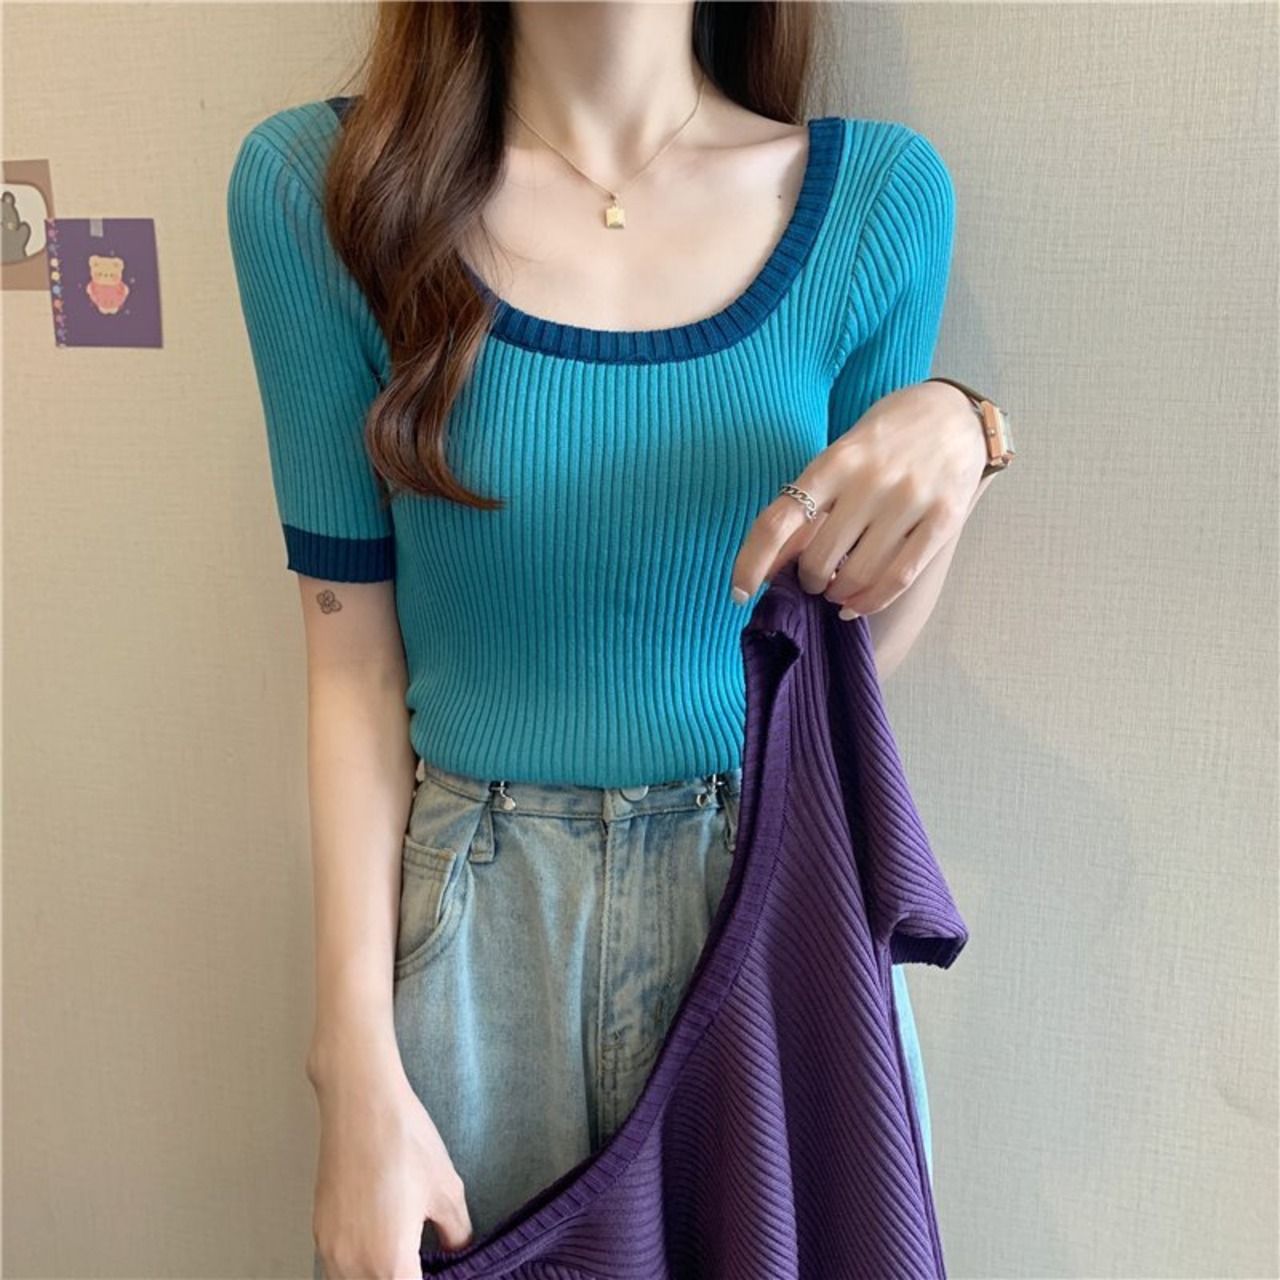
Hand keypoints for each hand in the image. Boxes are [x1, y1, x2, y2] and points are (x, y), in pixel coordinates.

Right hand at [312, 1062, 472, 1278]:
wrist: (360, 1104)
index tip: (441, 1271)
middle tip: (426, 1263)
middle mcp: (353, 1266)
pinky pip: (339, 1270)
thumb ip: (456, 1236)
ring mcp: (330, 1251)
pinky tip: (380, 1245)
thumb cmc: (406, 1143)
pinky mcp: (320, 1233)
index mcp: (390, 1264)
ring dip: (380, 1278)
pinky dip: (359, 1269)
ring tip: (406, 1257)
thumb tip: (458, 1254)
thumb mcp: (447, 1190)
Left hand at [730, 380, 987, 617]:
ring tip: (836, 590)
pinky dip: (870, 602)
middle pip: (817, 558)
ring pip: (856, 575)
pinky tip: (856, 605)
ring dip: (837, 595)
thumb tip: (771, 562)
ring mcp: (910, 499)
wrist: (956, 413)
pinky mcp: (944, 518)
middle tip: (813, 580)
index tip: (739, 593)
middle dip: (807, 581)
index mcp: (834, 460)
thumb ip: (808, 503)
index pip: (777, 521)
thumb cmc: (885, 440)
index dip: (752, 563)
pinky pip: (898, 578)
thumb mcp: (840, 457)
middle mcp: (870, 479)